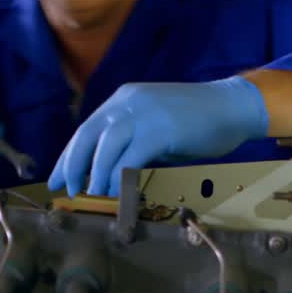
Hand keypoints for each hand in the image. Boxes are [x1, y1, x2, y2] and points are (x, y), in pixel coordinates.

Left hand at [49, 77, 268, 196]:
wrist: (234, 106)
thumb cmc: (198, 121)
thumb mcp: (155, 126)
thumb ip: (132, 141)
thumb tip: (106, 171)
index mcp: (123, 99)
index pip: (86, 129)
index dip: (68, 156)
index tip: (57, 179)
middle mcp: (128, 102)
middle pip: (87, 136)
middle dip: (72, 165)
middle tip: (67, 190)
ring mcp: (144, 113)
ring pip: (105, 146)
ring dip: (95, 173)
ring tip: (93, 193)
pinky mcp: (161, 129)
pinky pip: (131, 157)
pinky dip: (119, 176)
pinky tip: (115, 190)